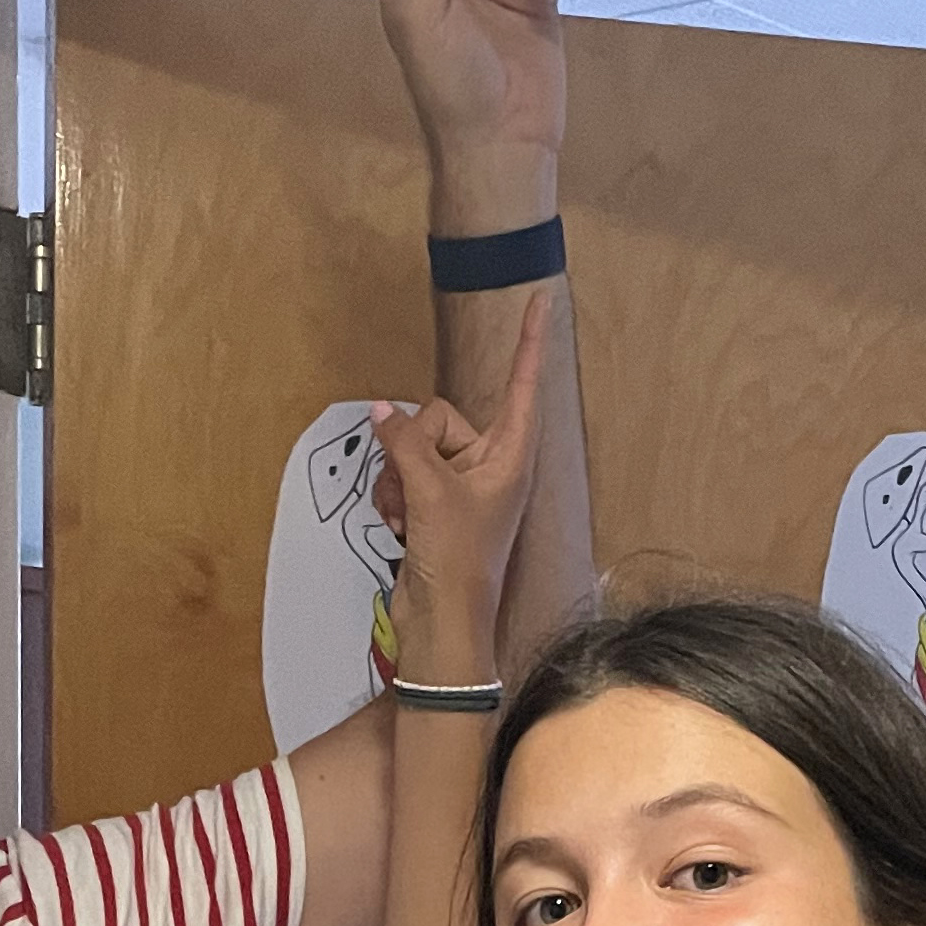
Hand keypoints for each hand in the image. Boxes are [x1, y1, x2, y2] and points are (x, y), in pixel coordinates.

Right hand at [368, 290, 549, 670]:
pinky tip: (397, 525)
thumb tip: (382, 412)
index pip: (521, 385)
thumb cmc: (457, 562)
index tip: (543, 300)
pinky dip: (393, 496)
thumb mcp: (430, 492)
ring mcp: (461, 485)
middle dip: (413, 448)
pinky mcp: (435, 505)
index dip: (530, 342)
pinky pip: (402, 474)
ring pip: (413, 446)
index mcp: (511, 455)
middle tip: (417, 489)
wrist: (442, 624)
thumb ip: (404, 442)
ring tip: (405, 514)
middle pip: (440, 418)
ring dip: (397, 478)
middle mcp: (491, 464)